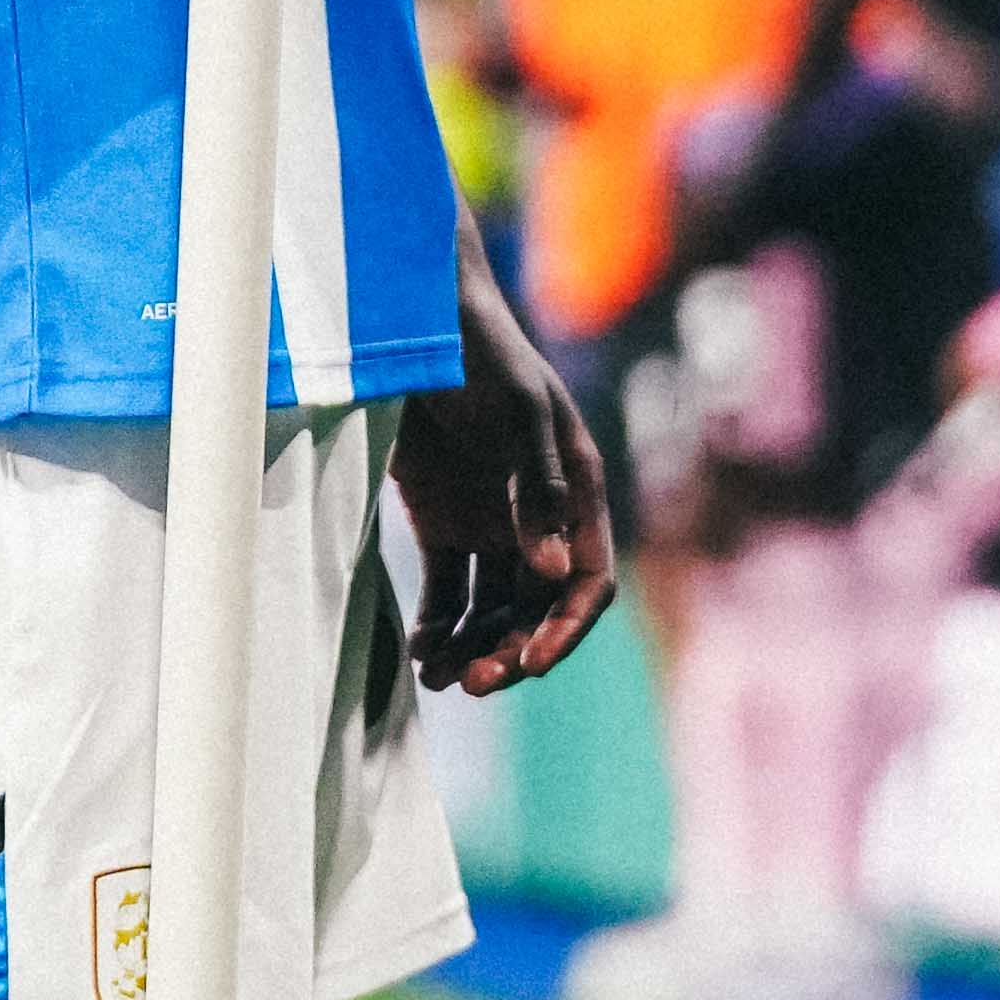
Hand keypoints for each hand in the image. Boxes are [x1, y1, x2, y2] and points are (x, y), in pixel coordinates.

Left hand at [392, 224, 614, 696]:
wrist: (413, 319)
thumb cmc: (480, 352)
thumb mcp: (518, 410)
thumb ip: (538, 487)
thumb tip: (549, 571)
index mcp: (577, 493)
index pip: (586, 581)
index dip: (564, 629)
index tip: (528, 664)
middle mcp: (540, 517)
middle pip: (537, 609)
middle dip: (512, 650)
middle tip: (474, 681)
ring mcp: (491, 523)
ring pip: (491, 610)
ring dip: (473, 648)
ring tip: (439, 675)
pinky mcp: (442, 522)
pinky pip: (447, 593)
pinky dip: (436, 627)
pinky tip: (419, 652)